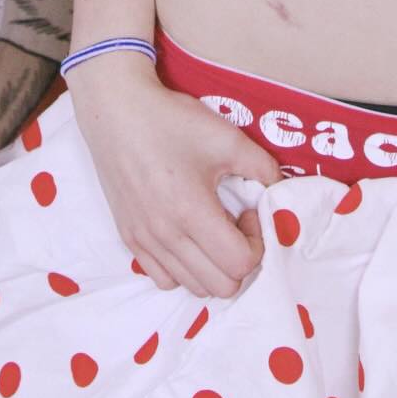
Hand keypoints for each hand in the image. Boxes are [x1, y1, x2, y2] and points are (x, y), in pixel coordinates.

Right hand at [69, 54, 282, 298]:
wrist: (117, 110)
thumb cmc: (171, 121)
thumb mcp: (226, 137)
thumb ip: (263, 167)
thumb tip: (280, 191)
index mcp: (192, 212)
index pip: (239, 264)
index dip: (256, 243)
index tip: (248, 212)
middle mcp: (166, 236)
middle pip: (221, 287)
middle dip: (239, 260)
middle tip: (235, 224)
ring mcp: (144, 241)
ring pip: (192, 287)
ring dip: (213, 267)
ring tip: (211, 229)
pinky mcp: (129, 237)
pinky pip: (163, 279)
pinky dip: (184, 270)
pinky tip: (187, 236)